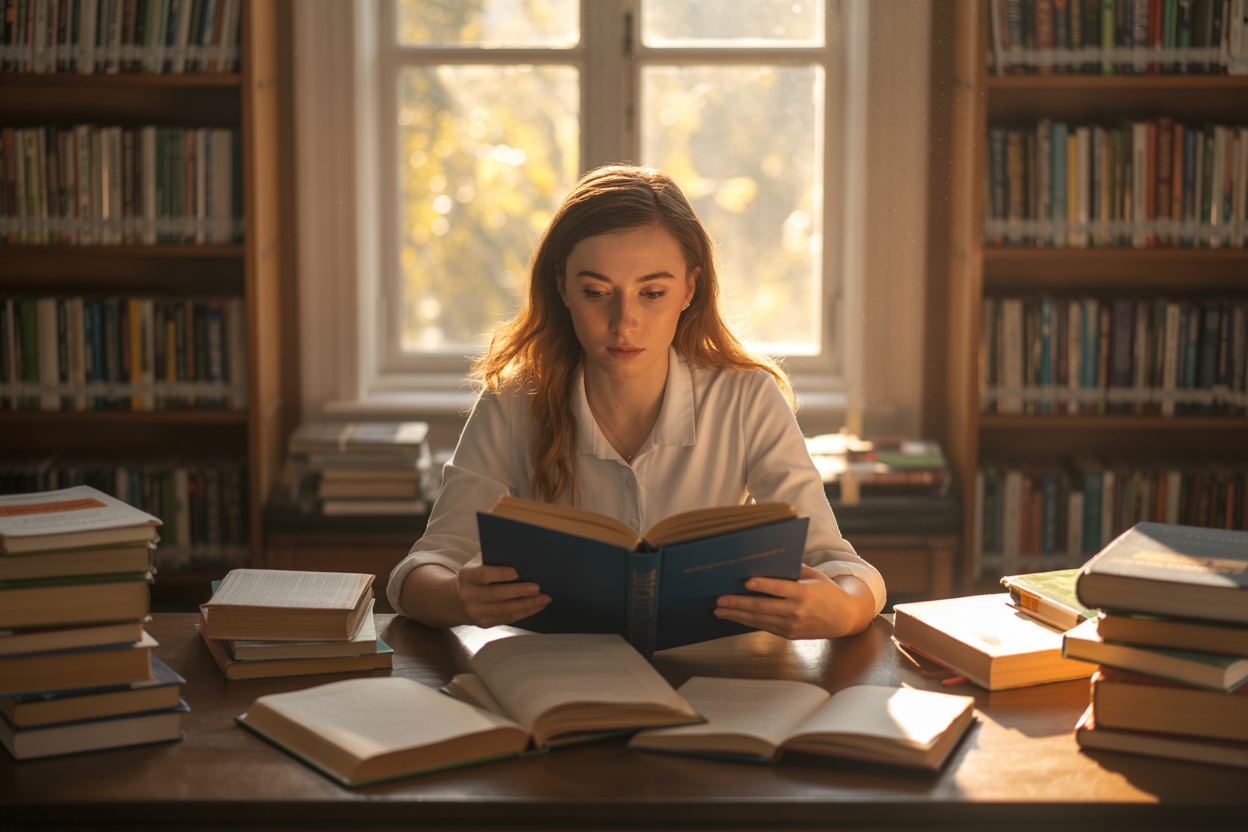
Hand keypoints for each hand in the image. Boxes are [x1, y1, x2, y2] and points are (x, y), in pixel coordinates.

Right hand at [450, 555, 550, 627]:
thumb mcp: (479, 563)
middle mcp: (468, 595)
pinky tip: (537, 606)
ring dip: (526, 605)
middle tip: (537, 587)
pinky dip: (524, 613)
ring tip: (544, 598)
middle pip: (496, 594)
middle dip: (519, 591)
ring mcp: (475, 611)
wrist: (458, 599)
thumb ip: (495, 558)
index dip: (500, 574)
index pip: (483, 574)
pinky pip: (507, 619)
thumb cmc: (476, 576)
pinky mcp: (484, 623)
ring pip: (504, 610)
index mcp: (467, 575)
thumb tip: (522, 553)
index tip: (516, 572)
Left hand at [714, 567, 873, 639]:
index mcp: (805, 593)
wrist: (844, 618)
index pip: (780, 588)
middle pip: (763, 607)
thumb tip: (767, 561)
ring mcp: (792, 625)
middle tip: (720, 599)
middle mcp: (797, 611)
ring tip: (719, 610)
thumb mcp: (814, 576)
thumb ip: (793, 570)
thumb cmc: (827, 592)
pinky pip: (764, 627)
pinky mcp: (788, 634)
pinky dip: (747, 622)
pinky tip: (734, 616)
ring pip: (760, 620)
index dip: (763, 585)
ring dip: (737, 615)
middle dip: (739, 603)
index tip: (746, 582)